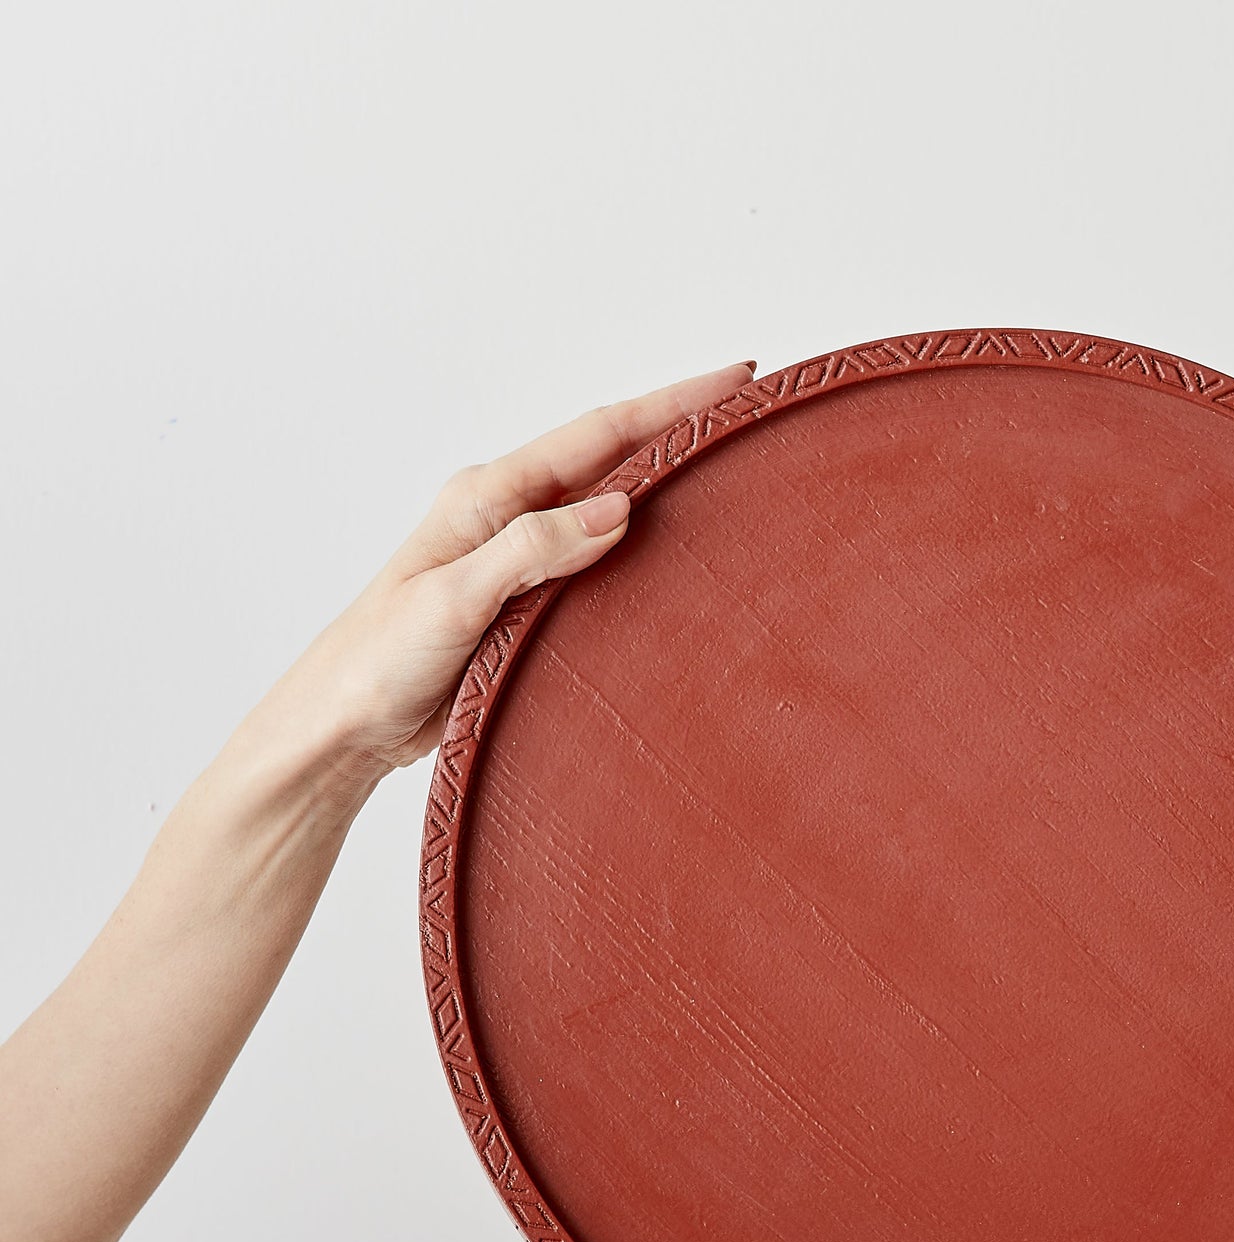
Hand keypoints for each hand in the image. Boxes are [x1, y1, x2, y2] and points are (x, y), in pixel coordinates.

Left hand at [267, 359, 756, 793]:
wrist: (341, 725)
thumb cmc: (378, 661)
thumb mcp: (455, 599)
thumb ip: (533, 550)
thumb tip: (619, 508)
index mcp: (488, 497)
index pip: (599, 433)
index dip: (672, 404)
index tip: (735, 380)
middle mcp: (508, 516)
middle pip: (611, 457)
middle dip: (680, 429)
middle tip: (748, 415)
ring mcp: (520, 559)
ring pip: (607, 507)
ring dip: (664, 484)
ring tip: (727, 470)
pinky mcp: (527, 604)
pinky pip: (597, 561)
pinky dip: (641, 545)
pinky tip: (672, 555)